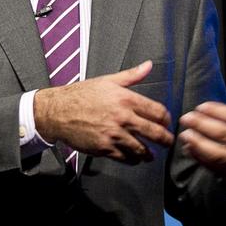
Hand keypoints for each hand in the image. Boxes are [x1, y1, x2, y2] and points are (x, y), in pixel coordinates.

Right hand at [33, 61, 172, 163]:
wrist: (57, 112)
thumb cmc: (81, 94)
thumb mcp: (107, 81)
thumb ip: (131, 75)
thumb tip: (148, 65)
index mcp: (125, 98)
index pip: (158, 112)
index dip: (167, 120)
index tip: (167, 123)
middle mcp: (122, 117)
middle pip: (155, 133)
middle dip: (166, 140)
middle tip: (168, 142)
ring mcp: (114, 134)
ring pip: (142, 149)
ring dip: (150, 153)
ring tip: (151, 154)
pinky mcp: (105, 148)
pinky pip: (126, 158)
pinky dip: (133, 160)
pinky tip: (134, 158)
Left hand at [178, 73, 225, 183]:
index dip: (217, 111)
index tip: (200, 107)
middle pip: (225, 134)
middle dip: (203, 125)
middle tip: (186, 118)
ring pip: (218, 152)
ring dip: (199, 143)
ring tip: (184, 134)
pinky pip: (213, 166)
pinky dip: (199, 156)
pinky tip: (188, 148)